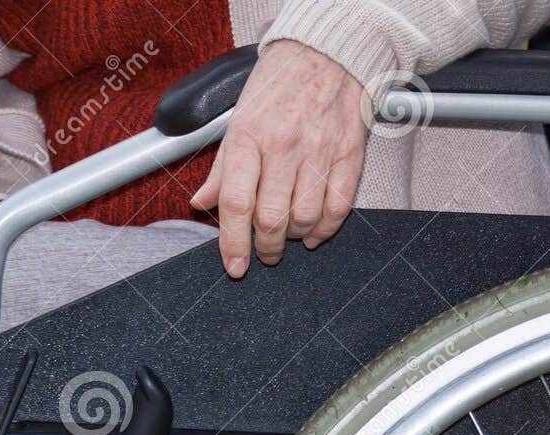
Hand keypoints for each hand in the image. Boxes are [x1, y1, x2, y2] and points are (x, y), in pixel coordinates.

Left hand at [191, 41, 367, 277]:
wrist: (324, 52)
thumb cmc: (276, 87)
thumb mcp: (236, 121)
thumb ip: (221, 170)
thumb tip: (200, 204)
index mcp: (248, 138)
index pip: (236, 204)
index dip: (233, 244)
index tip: (235, 267)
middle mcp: (283, 145)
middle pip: (271, 218)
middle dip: (265, 247)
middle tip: (264, 252)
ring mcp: (318, 149)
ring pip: (305, 218)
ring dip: (294, 239)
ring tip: (288, 237)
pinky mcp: (348, 152)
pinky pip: (338, 206)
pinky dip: (326, 229)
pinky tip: (315, 232)